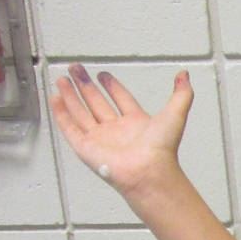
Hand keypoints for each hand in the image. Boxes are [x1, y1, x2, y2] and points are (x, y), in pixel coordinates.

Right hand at [49, 65, 193, 200]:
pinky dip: (61, 114)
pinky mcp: (86, 147)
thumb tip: (184, 75)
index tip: (103, 75)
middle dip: (85, 85)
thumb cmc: (162, 149)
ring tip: (62, 79)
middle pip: (96, 103)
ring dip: (71, 96)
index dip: (112, 86)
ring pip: (81, 113)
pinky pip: (70, 128)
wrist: (148, 171)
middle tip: (76, 69)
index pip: (120, 99)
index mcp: (135, 123)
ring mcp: (100, 139)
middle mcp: (116, 130)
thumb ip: (182, 93)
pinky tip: (55, 99)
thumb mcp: (175, 114)